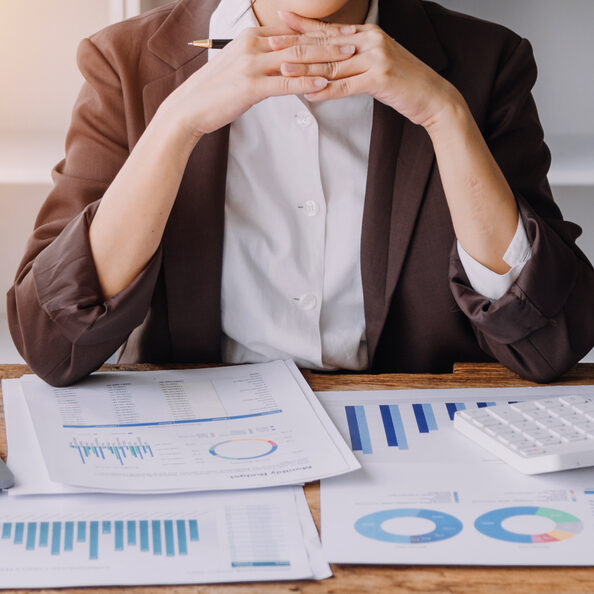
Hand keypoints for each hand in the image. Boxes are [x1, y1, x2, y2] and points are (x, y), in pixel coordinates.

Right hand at [157, 25, 357, 139]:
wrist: (190, 107)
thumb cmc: (215, 90)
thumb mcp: (238, 66)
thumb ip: (260, 58)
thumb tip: (280, 60)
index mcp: (251, 37)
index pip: (292, 31)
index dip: (319, 31)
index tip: (341, 31)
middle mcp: (253, 45)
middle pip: (299, 40)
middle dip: (329, 40)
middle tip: (354, 40)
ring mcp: (252, 65)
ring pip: (296, 58)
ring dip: (325, 57)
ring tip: (348, 58)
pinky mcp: (251, 87)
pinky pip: (286, 83)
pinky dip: (307, 82)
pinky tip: (326, 83)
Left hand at [271, 11, 461, 128]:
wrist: (433, 96)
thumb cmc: (403, 82)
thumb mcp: (377, 63)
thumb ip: (353, 59)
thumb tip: (328, 63)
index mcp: (368, 33)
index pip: (329, 29)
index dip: (303, 25)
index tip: (279, 20)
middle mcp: (370, 40)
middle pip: (325, 44)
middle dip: (295, 44)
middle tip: (270, 44)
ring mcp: (376, 58)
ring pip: (332, 65)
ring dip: (305, 69)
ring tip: (281, 70)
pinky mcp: (380, 79)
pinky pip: (346, 86)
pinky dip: (326, 91)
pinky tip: (308, 95)